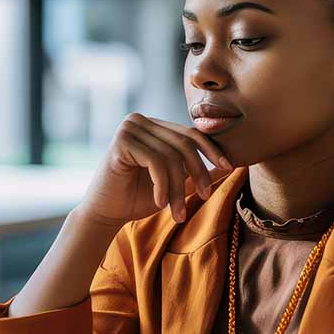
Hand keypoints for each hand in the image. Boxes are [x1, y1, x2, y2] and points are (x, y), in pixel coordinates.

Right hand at [79, 113, 232, 225]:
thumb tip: (229, 167)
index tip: (229, 167)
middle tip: (205, 196)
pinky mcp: (121, 141)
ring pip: (171, 156)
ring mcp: (129, 128)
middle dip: (198, 172)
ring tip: (178, 212)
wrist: (104, 214)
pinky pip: (156, 161)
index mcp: (153, 126)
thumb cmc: (137, 199)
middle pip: (183, 143)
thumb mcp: (174, 184)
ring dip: (178, 188)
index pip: (190, 132)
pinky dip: (162, 185)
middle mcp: (140, 120)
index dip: (212, 149)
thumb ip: (196, 173)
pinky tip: (160, 203)